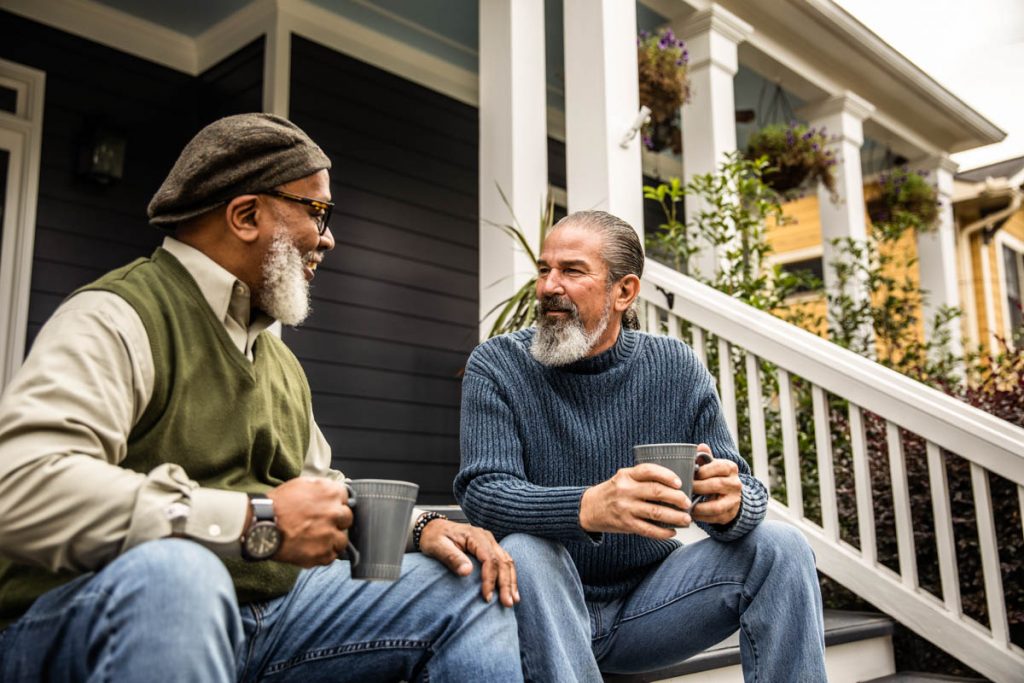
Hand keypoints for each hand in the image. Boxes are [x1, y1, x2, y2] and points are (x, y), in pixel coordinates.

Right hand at [267, 477, 351, 567]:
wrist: (261, 525)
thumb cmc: (277, 504)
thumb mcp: (301, 484)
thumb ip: (322, 488)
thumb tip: (333, 493)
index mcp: (331, 493)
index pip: (346, 499)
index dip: (336, 505)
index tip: (329, 509)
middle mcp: (335, 513)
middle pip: (347, 519)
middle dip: (336, 522)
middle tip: (321, 525)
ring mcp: (330, 534)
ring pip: (342, 540)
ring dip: (332, 540)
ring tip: (316, 540)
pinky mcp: (323, 553)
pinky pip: (331, 556)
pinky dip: (322, 554)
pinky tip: (310, 549)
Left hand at [418, 519, 518, 606]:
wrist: (433, 528)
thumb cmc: (434, 538)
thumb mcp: (437, 546)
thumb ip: (452, 558)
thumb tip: (467, 572)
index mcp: (475, 536)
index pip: (489, 559)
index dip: (490, 579)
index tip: (487, 597)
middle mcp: (487, 538)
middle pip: (502, 561)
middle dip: (506, 584)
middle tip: (507, 603)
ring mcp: (490, 542)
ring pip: (507, 562)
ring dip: (511, 582)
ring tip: (513, 600)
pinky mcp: (490, 549)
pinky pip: (504, 562)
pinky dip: (509, 576)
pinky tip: (511, 590)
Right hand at [579, 464, 693, 538]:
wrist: (588, 508)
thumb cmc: (612, 492)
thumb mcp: (623, 478)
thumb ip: (642, 478)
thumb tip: (674, 484)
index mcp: (626, 475)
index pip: (648, 470)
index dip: (667, 475)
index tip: (680, 482)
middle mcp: (625, 490)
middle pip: (656, 492)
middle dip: (676, 498)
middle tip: (688, 503)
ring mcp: (625, 508)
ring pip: (656, 512)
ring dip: (675, 517)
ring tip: (686, 519)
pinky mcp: (625, 524)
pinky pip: (648, 530)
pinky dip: (663, 532)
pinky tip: (672, 532)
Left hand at [691, 444, 742, 524]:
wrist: (730, 495)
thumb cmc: (714, 476)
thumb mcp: (711, 465)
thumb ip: (705, 457)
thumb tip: (701, 446)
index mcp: (730, 468)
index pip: (718, 467)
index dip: (702, 471)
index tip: (690, 474)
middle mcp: (735, 484)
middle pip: (716, 485)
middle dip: (698, 487)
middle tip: (685, 489)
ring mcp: (734, 500)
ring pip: (717, 506)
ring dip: (699, 506)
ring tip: (687, 504)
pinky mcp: (730, 514)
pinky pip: (715, 518)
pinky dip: (701, 517)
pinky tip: (691, 514)